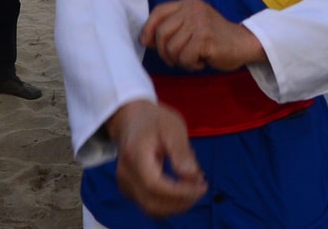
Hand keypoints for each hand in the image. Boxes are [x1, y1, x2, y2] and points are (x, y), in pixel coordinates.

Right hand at [108, 100, 207, 216]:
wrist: (130, 118)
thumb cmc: (154, 120)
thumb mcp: (172, 127)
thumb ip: (181, 152)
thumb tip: (192, 177)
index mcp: (135, 156)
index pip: (155, 186)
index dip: (180, 192)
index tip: (202, 186)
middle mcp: (126, 174)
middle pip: (152, 204)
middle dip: (181, 202)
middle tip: (202, 187)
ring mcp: (125, 184)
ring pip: (151, 209)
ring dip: (177, 206)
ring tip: (194, 188)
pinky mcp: (129, 190)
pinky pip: (150, 205)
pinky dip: (169, 203)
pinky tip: (182, 189)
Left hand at [140, 0, 265, 71]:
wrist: (243, 43)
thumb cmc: (215, 37)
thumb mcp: (192, 25)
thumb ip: (172, 28)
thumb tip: (146, 40)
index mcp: (188, 3)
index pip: (159, 11)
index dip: (148, 28)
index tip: (146, 43)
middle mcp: (193, 9)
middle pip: (162, 32)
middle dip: (164, 52)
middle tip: (175, 59)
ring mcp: (200, 22)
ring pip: (172, 48)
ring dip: (180, 60)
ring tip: (193, 58)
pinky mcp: (206, 38)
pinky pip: (185, 57)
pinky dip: (191, 65)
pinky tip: (202, 61)